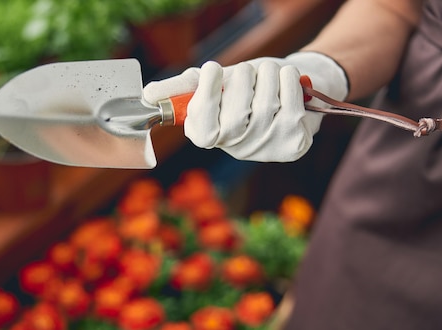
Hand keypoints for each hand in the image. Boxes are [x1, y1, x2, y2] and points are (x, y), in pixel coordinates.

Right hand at [142, 52, 348, 161]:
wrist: (294, 94)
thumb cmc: (247, 88)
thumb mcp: (214, 84)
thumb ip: (183, 88)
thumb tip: (147, 95)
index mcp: (211, 137)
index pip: (202, 128)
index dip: (207, 96)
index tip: (212, 67)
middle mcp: (237, 149)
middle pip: (236, 114)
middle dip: (242, 80)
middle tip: (245, 70)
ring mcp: (267, 149)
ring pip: (266, 102)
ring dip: (267, 74)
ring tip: (266, 74)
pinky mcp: (294, 143)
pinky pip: (289, 99)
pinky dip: (287, 79)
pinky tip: (285, 82)